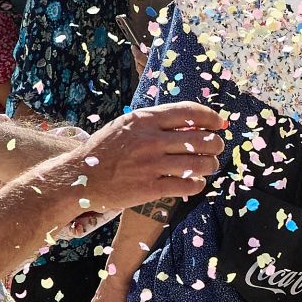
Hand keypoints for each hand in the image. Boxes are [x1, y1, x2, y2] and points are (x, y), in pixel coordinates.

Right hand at [77, 101, 227, 211]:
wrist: (80, 177)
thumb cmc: (105, 150)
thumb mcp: (127, 126)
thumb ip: (155, 122)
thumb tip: (192, 123)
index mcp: (145, 120)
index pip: (189, 112)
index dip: (211, 118)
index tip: (220, 124)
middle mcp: (150, 140)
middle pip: (201, 139)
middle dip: (216, 145)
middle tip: (216, 149)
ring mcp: (151, 165)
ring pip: (199, 164)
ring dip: (210, 165)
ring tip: (208, 166)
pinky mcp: (150, 188)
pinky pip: (187, 185)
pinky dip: (197, 184)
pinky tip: (194, 183)